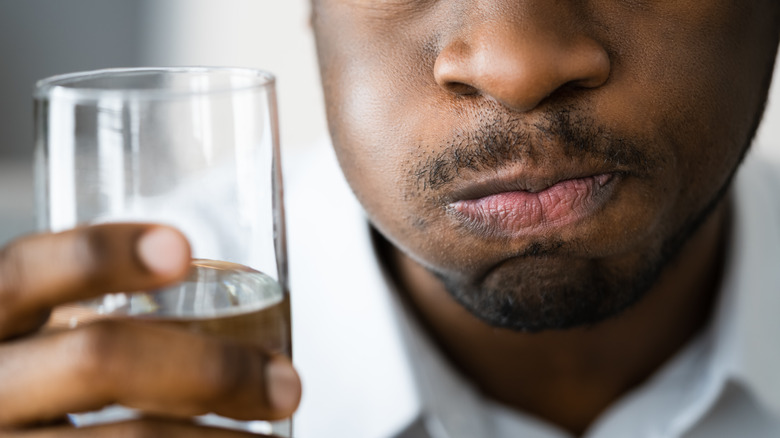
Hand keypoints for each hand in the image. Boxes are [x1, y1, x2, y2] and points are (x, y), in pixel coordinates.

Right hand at [0, 224, 300, 435]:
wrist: (9, 437)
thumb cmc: (35, 395)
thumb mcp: (38, 350)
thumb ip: (89, 325)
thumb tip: (219, 302)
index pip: (25, 273)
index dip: (100, 255)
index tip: (182, 249)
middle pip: (96, 358)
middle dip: (210, 369)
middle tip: (285, 384)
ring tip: (270, 437)